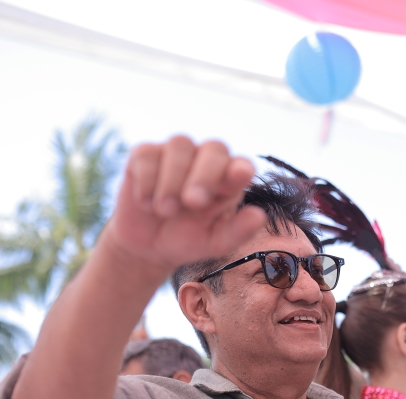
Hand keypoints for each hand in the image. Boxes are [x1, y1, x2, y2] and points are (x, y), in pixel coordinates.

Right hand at [101, 136, 265, 272]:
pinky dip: (147, 182)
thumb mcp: (214, 242)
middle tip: (193, 202)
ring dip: (172, 181)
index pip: (241, 166)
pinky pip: (147, 155)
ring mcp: (176, 153)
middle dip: (205, 175)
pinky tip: (146, 203)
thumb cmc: (188, 239)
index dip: (240, 169)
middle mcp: (205, 159)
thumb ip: (237, 231)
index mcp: (229, 179)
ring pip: (180, 146)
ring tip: (166, 211)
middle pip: (214, 148)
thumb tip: (259, 216)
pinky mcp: (145, 154)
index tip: (239, 177)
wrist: (148, 245)